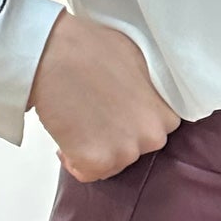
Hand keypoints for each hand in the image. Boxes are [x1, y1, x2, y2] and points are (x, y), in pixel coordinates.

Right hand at [29, 9, 180, 181]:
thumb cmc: (90, 47)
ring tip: (77, 122)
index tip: (114, 114)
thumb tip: (143, 97)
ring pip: (111, 163)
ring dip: (95, 149)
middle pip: (134, 150)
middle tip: (93, 117)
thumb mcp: (139, 61)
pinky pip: (86, 173)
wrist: (53, 52)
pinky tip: (66, 138)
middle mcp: (153, 134)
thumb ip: (149, 89)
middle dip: (116, 138)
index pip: (155, 130)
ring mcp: (126, 150)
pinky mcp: (97, 161)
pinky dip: (73, 160)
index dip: (131, 123)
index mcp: (166, 111)